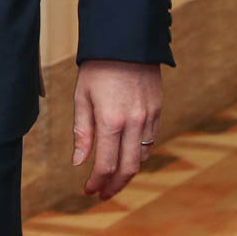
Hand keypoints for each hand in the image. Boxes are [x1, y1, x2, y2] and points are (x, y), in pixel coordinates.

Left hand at [72, 60, 161, 199]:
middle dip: (113, 186)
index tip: (88, 190)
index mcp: (111, 120)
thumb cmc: (98, 67)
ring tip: (112, 180)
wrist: (125, 41)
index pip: (106, 165)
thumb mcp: (82, 96)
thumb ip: (82, 131)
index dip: (96, 182)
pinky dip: (139, 155)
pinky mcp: (157, 111)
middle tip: (101, 194)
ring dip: (127, 174)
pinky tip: (127, 157)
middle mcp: (133, 123)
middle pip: (127, 169)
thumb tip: (79, 162)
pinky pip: (150, 142)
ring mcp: (148, 118)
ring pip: (141, 158)